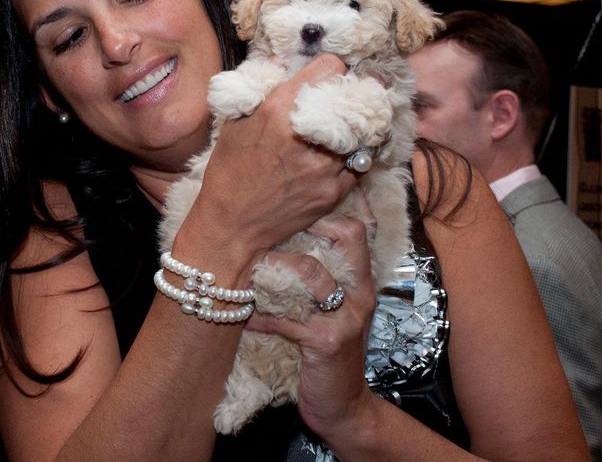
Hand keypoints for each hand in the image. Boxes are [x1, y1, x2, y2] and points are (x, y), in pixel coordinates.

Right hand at [198, 54, 357, 252]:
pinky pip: (360, 163)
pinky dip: (355, 156)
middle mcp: (304, 136)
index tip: (326, 77)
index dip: (329, 69)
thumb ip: (261, 90)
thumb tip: (283, 62)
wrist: (232, 226)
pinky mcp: (335, 192)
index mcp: (278, 111)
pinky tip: (343, 155)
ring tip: (347, 127)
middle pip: (353, 97)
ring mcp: (324, 167)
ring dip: (357, 127)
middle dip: (348, 95)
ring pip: (364, 131)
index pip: (330, 68)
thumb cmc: (228, 172)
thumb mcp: (234, 123)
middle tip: (343, 99)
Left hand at [245, 187, 377, 437]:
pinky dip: (258, 317)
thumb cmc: (327, 352)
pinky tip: (240, 316)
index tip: (297, 193)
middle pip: (349, 237)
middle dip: (309, 221)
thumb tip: (279, 241)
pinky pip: (286, 321)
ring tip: (246, 264)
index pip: (359, 229)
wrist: (343, 407)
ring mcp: (346, 318)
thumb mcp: (331, 312)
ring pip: (311, 274)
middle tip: (268, 220)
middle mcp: (360, 293)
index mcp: (361, 281)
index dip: (334, 206)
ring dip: (273, 268)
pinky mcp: (326, 343)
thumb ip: (318, 279)